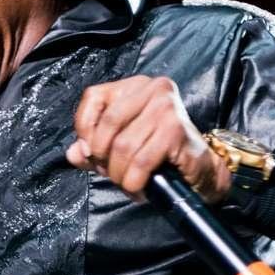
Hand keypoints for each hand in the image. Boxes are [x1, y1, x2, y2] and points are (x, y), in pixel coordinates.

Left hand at [65, 75, 231, 203]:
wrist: (200, 170)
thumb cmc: (160, 155)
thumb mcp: (121, 147)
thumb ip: (93, 147)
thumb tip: (73, 153)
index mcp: (135, 86)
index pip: (94, 97)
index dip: (84, 128)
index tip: (90, 152)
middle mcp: (153, 89)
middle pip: (107, 124)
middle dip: (102, 156)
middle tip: (111, 173)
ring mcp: (166, 107)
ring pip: (123, 147)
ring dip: (119, 174)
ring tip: (127, 183)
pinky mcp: (175, 130)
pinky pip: (140, 162)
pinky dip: (133, 182)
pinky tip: (138, 188)